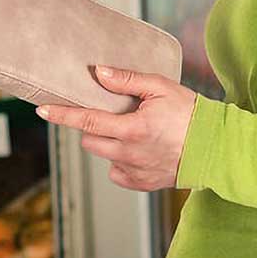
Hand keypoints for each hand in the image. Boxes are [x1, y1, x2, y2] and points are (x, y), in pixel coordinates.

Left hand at [35, 65, 196, 190]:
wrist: (214, 149)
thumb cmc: (190, 114)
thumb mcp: (160, 87)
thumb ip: (126, 80)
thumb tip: (98, 73)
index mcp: (132, 129)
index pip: (87, 121)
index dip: (62, 115)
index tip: (43, 111)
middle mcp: (129, 154)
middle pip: (90, 141)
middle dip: (92, 127)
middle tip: (110, 115)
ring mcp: (134, 172)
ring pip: (104, 156)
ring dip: (108, 143)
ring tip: (131, 132)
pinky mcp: (141, 184)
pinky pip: (117, 173)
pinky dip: (121, 161)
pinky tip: (138, 151)